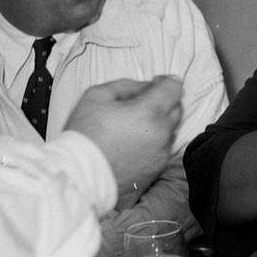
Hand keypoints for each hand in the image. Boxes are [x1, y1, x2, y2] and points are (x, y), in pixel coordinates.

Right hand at [65, 76, 182, 193]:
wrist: (80, 175)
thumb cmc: (85, 134)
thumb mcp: (97, 95)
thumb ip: (127, 85)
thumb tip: (146, 86)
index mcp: (149, 112)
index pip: (174, 88)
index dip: (166, 81)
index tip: (155, 83)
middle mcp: (162, 133)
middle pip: (177, 108)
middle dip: (164, 102)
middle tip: (140, 104)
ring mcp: (162, 153)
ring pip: (171, 130)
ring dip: (159, 123)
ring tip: (133, 126)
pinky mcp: (158, 168)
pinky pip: (163, 149)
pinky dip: (154, 142)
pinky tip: (133, 144)